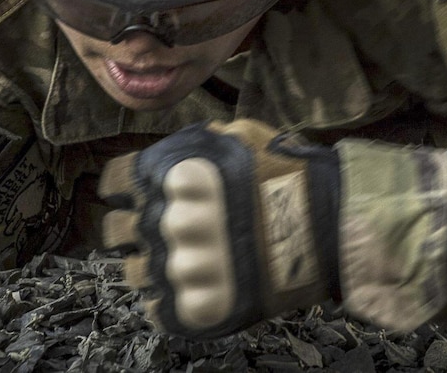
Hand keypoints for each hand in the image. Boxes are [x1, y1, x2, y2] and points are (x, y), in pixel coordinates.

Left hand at [98, 119, 341, 337]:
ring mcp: (183, 268)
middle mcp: (170, 221)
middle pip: (116, 231)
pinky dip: (168, 299)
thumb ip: (194, 144)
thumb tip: (171, 150)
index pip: (114, 182)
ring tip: (184, 260)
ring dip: (151, 265)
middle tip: (160, 231)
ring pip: (133, 272)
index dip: (122, 189)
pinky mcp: (197, 308)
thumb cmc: (288, 177)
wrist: (332, 227)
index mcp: (173, 176)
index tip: (133, 196)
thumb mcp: (239, 137)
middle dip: (132, 229)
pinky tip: (193, 284)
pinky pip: (156, 308)